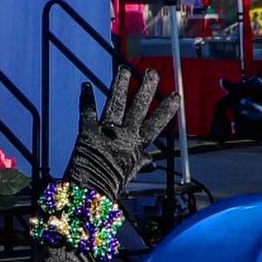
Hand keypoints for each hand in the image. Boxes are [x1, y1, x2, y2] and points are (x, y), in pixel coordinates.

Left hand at [63, 66, 179, 203]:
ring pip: (116, 103)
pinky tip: (85, 85)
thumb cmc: (109, 185)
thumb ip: (138, 162)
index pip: (156, 124)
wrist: (90, 192)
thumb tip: (149, 160)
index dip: (166, 110)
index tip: (176, 96)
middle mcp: (124, 135)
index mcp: (136, 146)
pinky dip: (86, 99)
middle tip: (151, 72)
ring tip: (124, 68)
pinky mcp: (87, 132)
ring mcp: (106, 132)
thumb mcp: (129, 173)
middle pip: (138, 108)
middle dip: (146, 89)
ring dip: (120, 85)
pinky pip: (86, 112)